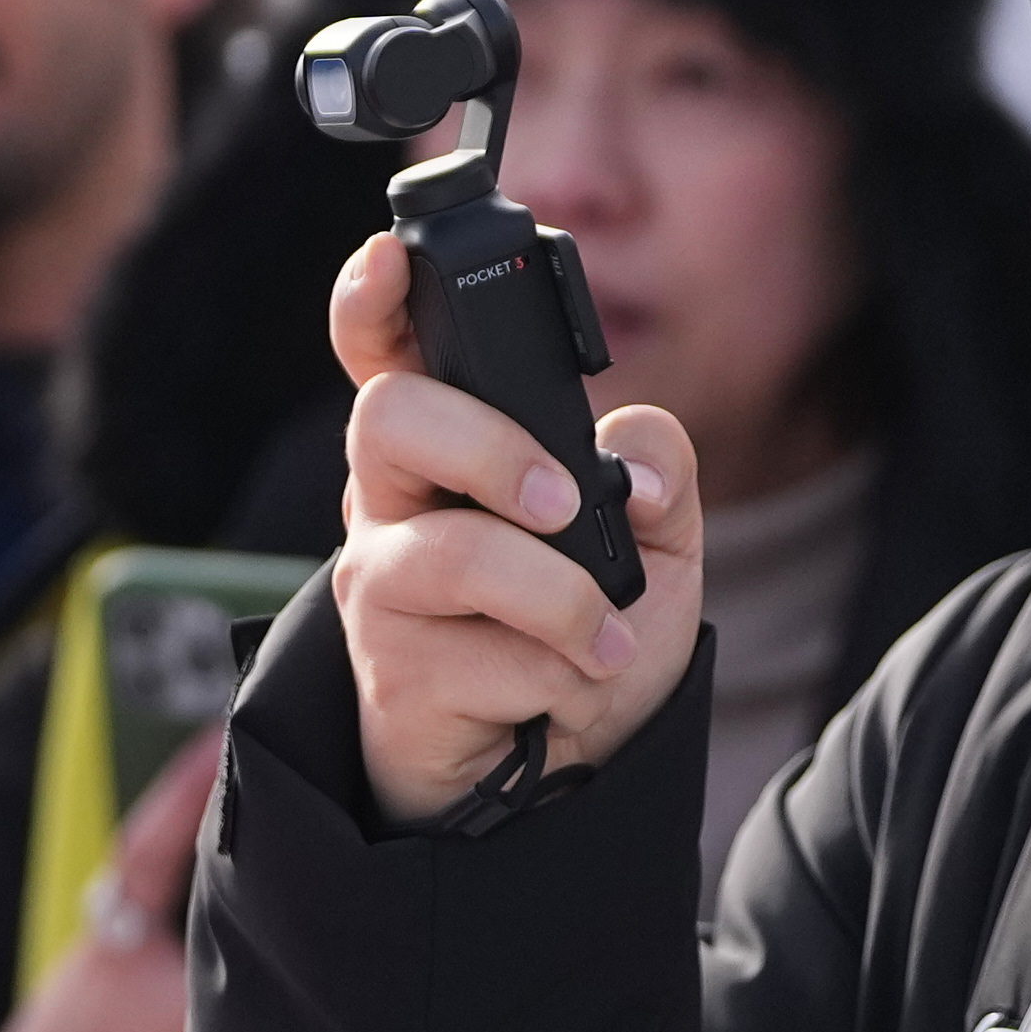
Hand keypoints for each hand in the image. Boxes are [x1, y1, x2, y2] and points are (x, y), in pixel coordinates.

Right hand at [321, 229, 704, 829]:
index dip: (370, 298)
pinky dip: (560, 673)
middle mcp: (393, 500)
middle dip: (493, 450)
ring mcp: (379, 581)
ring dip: (560, 597)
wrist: (562, 772)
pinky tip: (567, 693)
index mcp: (448, 447)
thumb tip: (623, 465)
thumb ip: (657, 469)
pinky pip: (484, 650)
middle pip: (392, 417)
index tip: (389, 259)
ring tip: (605, 641)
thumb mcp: (660, 542)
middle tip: (563, 506)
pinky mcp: (388, 665)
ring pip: (451, 549)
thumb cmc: (587, 637)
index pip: (384, 352)